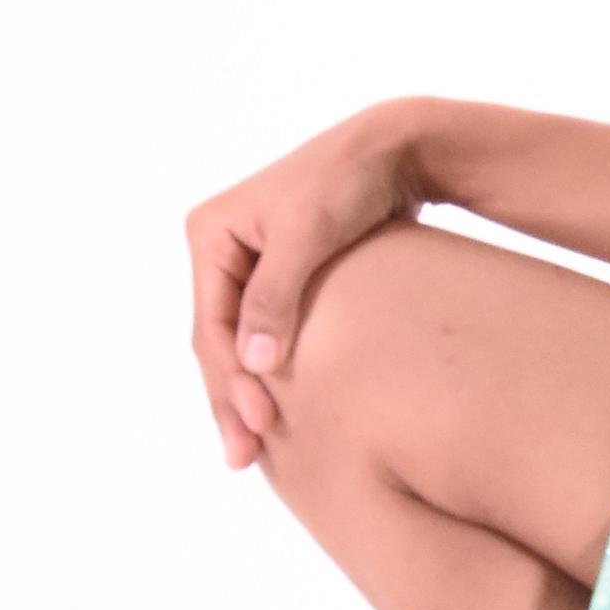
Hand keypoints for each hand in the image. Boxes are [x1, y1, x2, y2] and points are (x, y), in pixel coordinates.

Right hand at [184, 104, 434, 465]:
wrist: (399, 151)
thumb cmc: (351, 181)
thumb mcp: (308, 231)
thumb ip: (277, 294)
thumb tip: (252, 362)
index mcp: (209, 232)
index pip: (212, 322)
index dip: (231, 379)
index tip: (259, 424)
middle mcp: (220, 249)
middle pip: (217, 340)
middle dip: (229, 400)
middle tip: (242, 458)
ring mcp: (248, 265)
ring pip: (239, 345)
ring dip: (246, 396)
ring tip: (254, 453)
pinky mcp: (281, 278)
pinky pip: (265, 336)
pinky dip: (270, 375)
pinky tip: (281, 415)